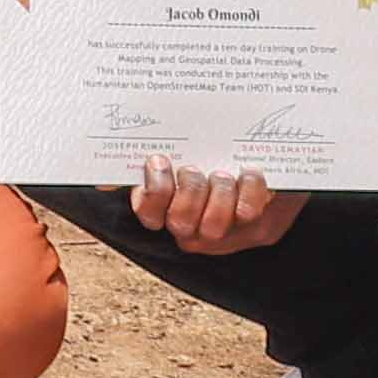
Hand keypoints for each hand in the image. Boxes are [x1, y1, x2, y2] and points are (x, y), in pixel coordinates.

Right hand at [128, 162, 290, 257]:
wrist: (278, 154)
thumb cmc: (220, 149)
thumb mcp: (183, 146)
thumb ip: (140, 157)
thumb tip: (98, 178)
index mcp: (168, 206)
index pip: (147, 215)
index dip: (152, 194)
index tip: (160, 162)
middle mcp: (193, 225)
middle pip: (179, 223)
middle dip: (189, 192)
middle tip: (197, 169)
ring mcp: (226, 231)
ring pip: (213, 225)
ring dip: (219, 192)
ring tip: (226, 173)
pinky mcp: (259, 228)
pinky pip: (249, 213)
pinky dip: (250, 189)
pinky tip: (251, 172)